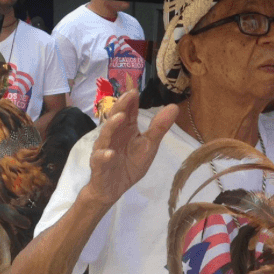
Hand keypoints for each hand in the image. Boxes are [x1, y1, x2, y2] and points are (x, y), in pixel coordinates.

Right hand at [81, 90, 178, 207]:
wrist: (113, 189)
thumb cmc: (130, 164)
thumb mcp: (149, 145)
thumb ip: (159, 127)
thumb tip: (174, 106)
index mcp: (126, 129)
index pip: (129, 110)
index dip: (132, 98)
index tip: (137, 85)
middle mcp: (113, 135)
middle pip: (116, 117)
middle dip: (122, 105)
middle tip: (129, 94)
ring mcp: (104, 148)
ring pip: (105, 135)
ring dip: (112, 126)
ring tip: (120, 117)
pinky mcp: (99, 165)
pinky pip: (100, 159)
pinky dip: (104, 156)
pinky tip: (110, 153)